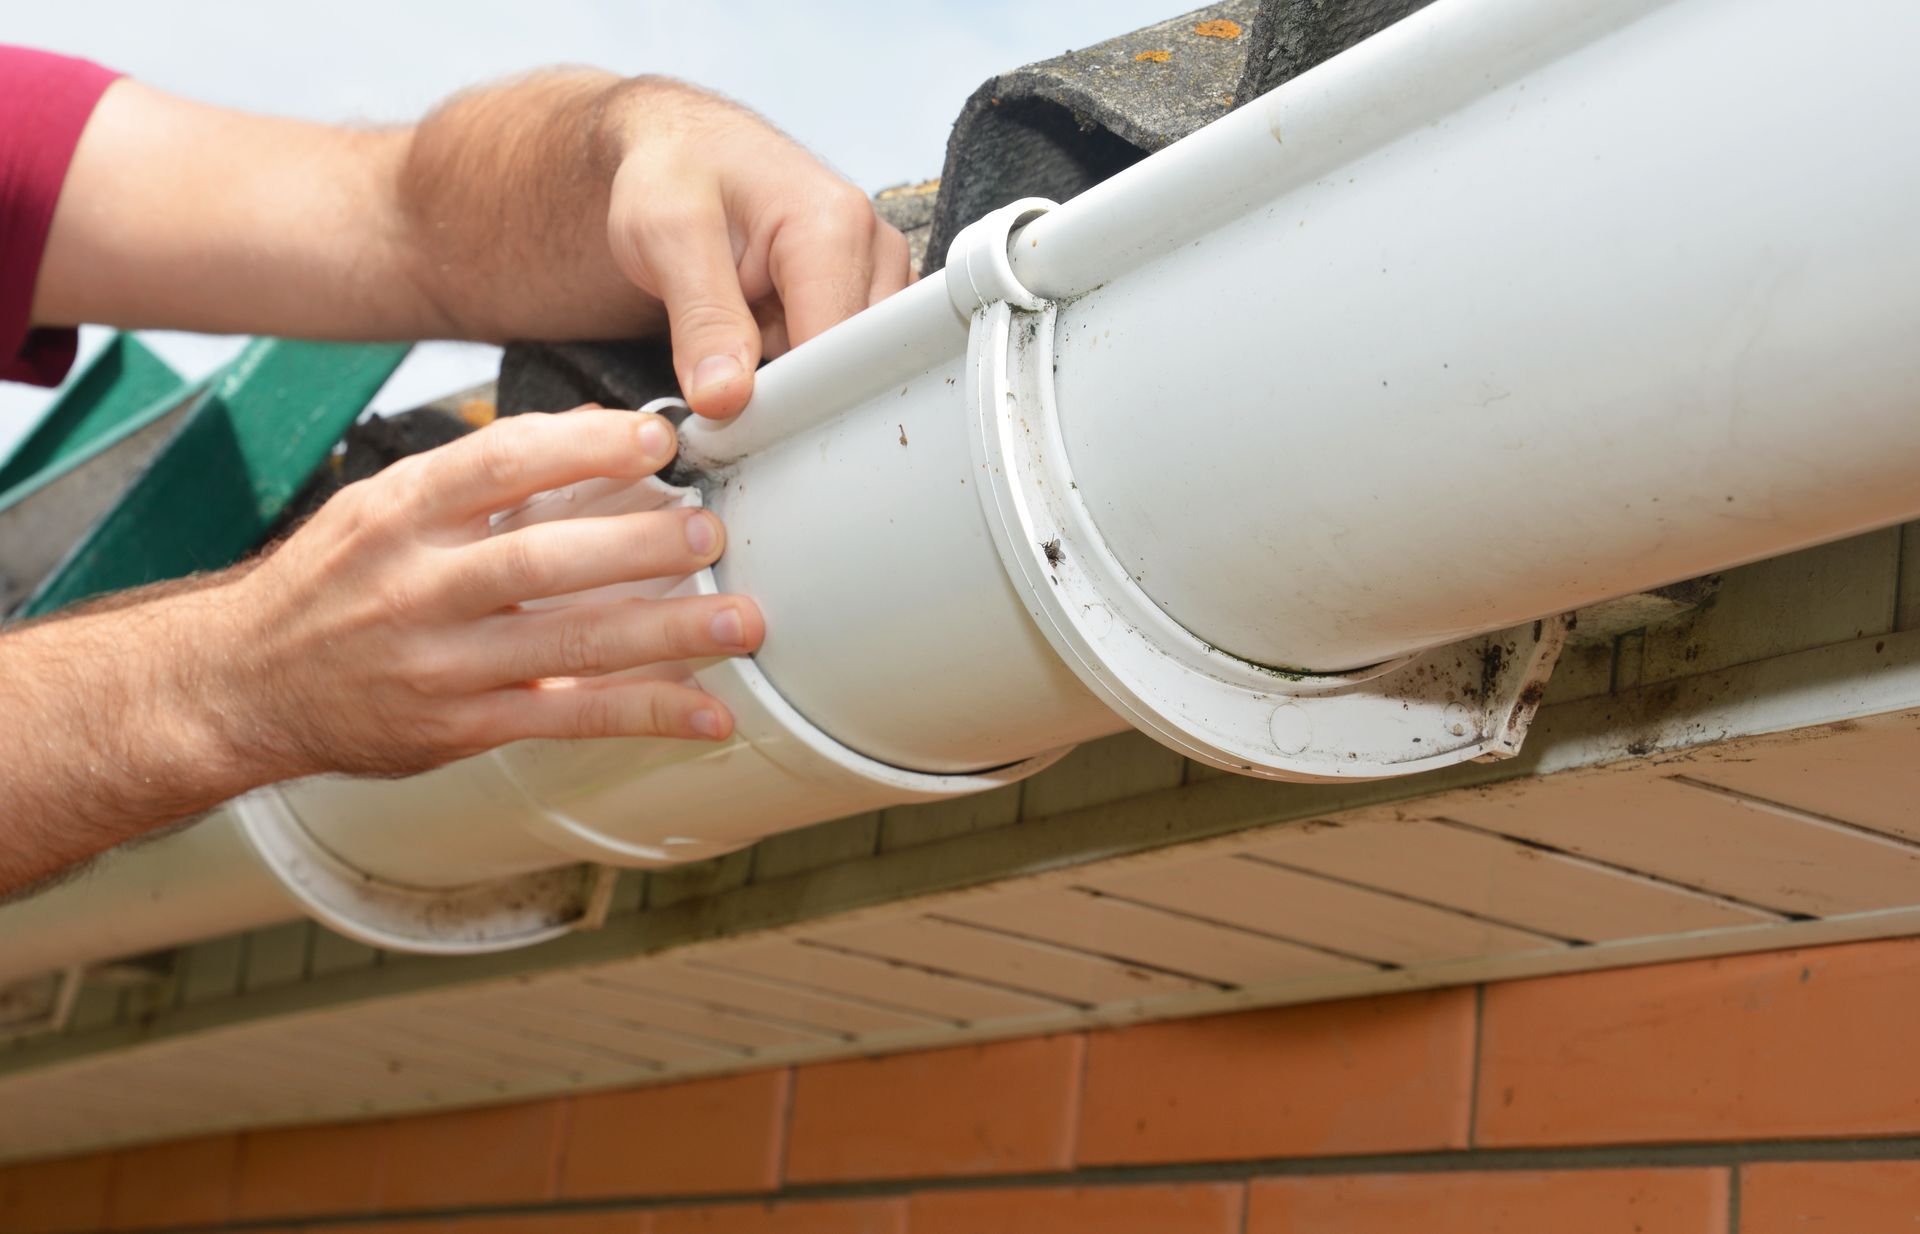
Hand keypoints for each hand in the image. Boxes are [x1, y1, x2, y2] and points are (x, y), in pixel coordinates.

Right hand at [221, 407, 764, 780]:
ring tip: (739, 620)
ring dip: (664, 634)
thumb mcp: (379, 511)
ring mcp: (439, 663)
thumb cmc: (328, 588)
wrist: (238, 685)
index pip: (497, 464)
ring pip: (566, 644)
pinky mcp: (459, 728)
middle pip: (540, 559)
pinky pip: (568, 719)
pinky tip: (707, 712)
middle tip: (712, 530)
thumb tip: (598, 437)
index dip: (582, 447)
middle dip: (637, 546)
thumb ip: (478, 482)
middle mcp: (415, 586)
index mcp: (397, 514)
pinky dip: (646, 714)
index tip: (656, 439)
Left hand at [600, 79, 915, 417]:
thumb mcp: (663, 233)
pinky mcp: (868, 295)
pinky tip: (769, 342)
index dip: (788, 399)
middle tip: (731, 389)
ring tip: (745, 348)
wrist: (682, 150)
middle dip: (796, 393)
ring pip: (856, 371)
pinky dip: (806, 369)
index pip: (836, 351)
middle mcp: (874, 247)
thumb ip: (700, 318)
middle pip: (856, 366)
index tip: (738, 421)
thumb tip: (726, 397)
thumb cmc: (672, 173)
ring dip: (801, 379)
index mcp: (836, 224)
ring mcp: (878, 273)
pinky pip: (850, 361)